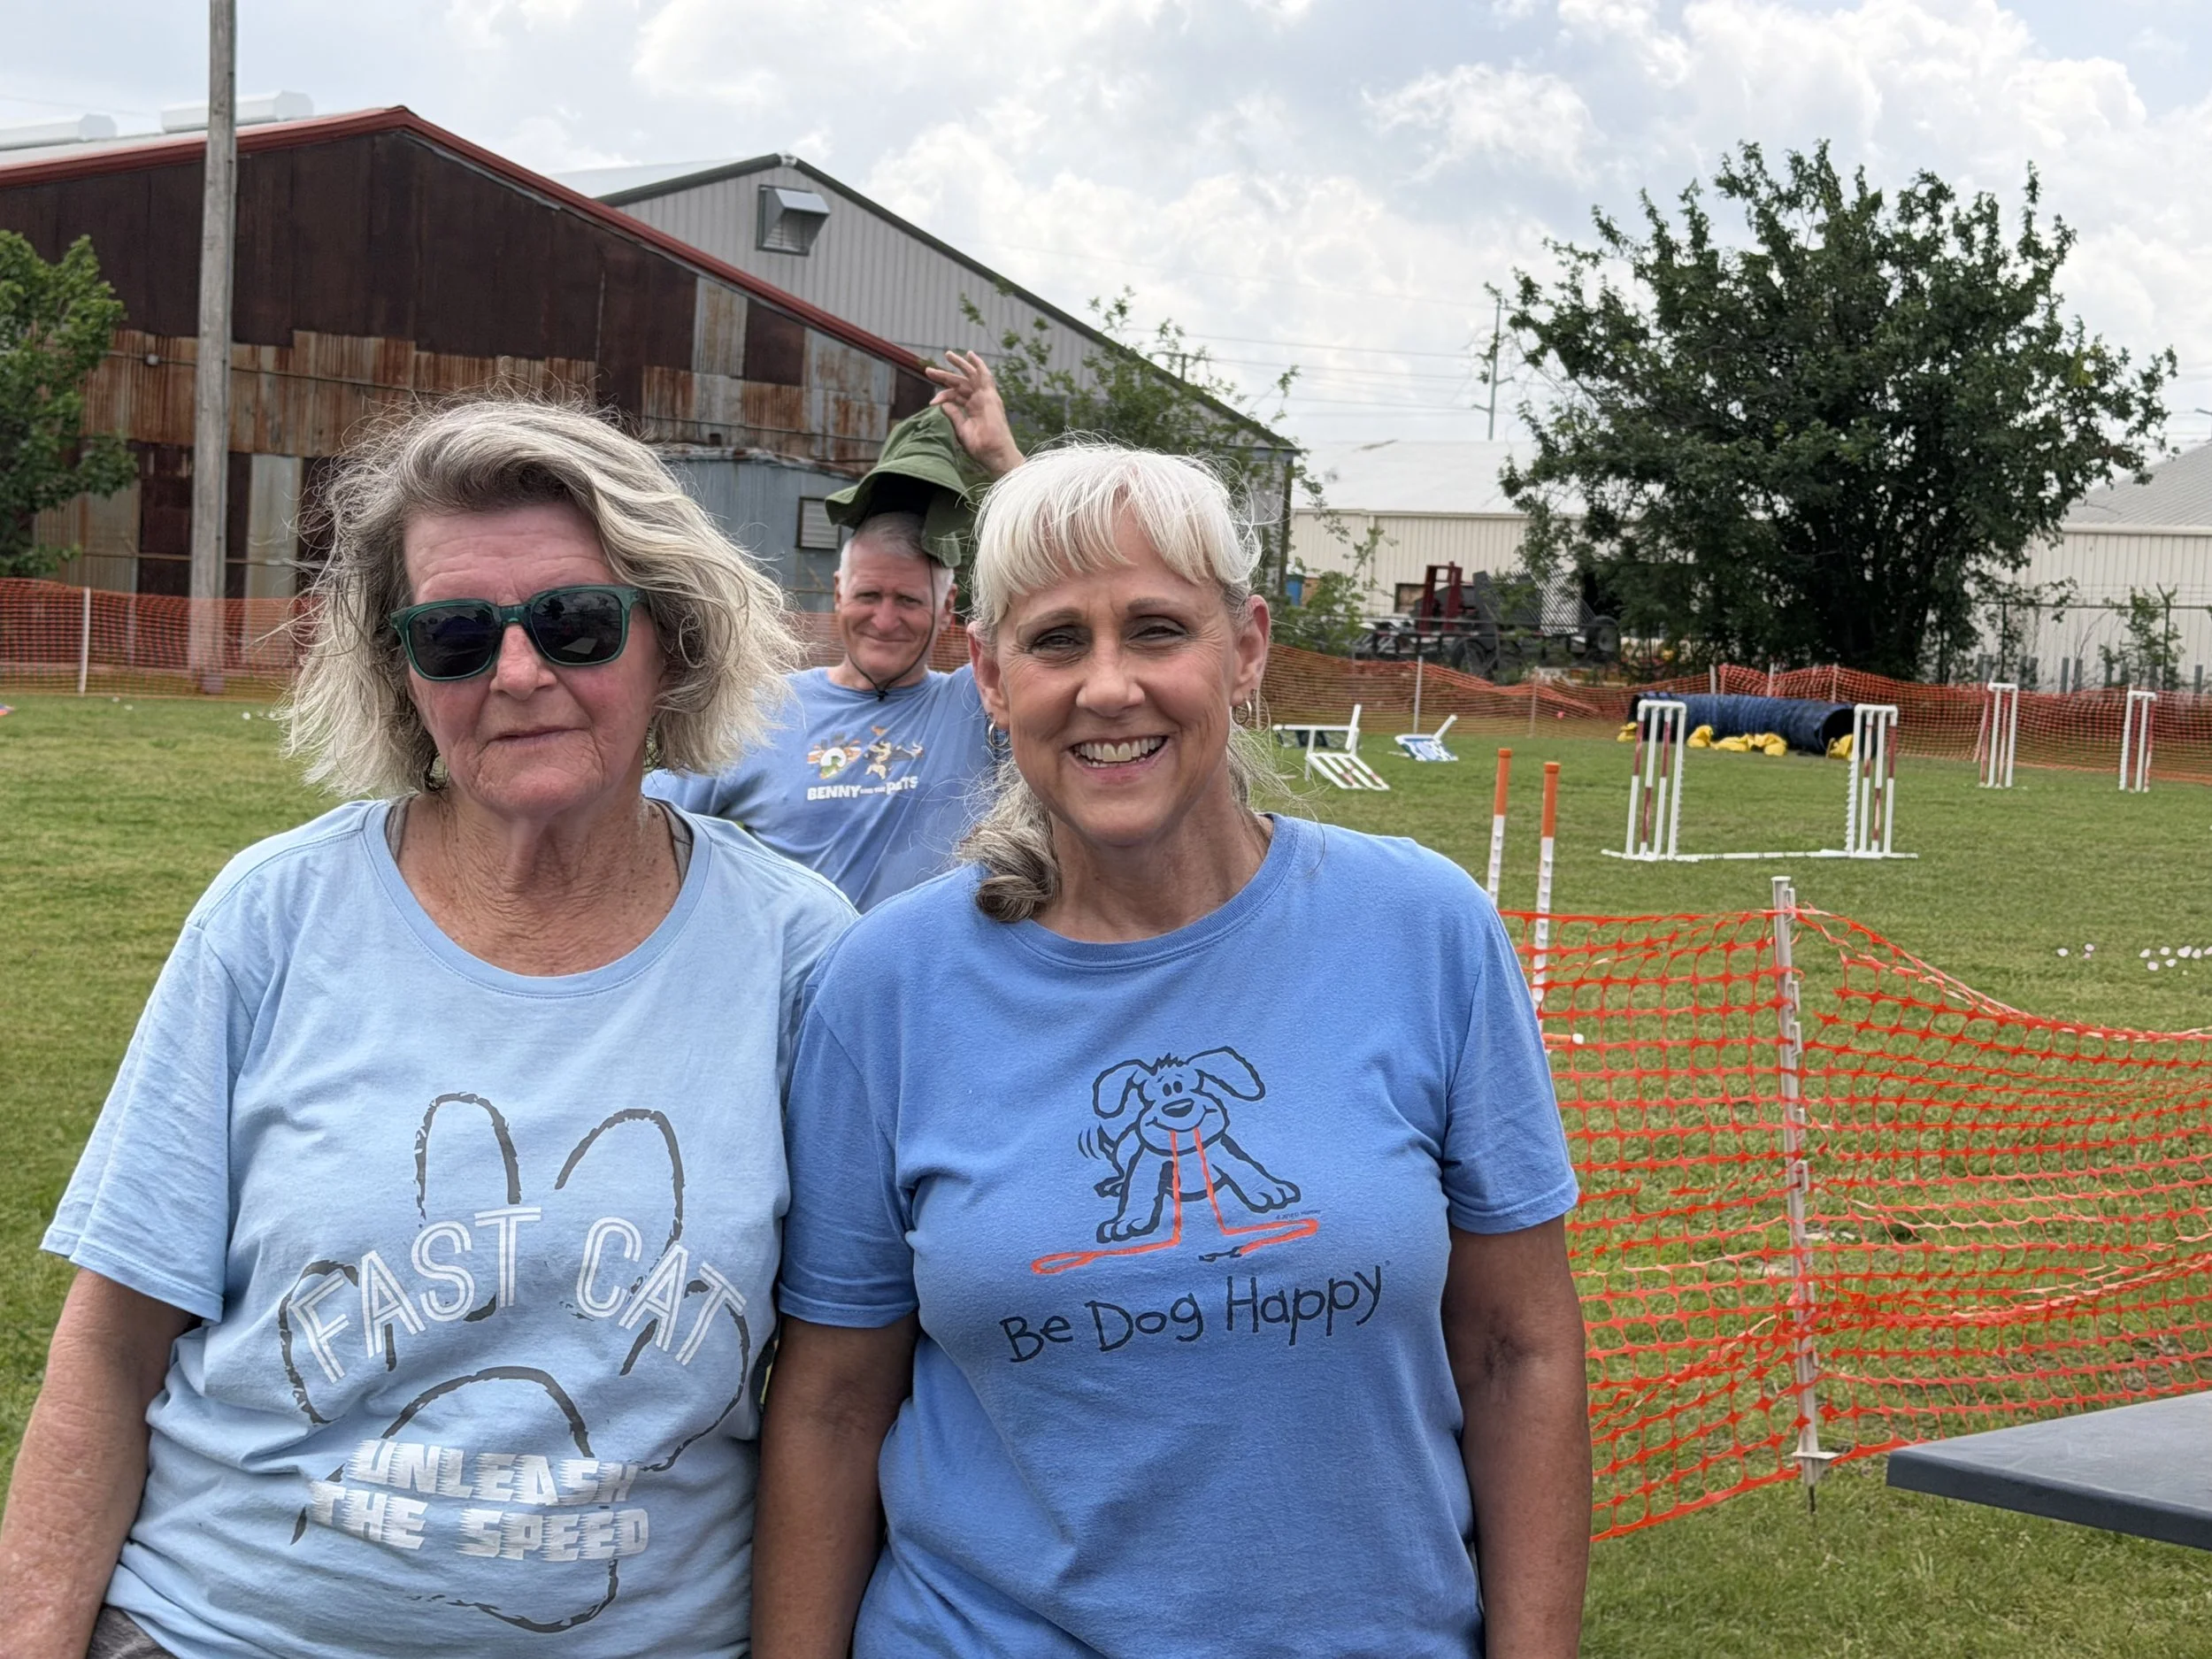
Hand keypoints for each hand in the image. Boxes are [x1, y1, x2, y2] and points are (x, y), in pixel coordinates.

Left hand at [926, 350, 1023, 478]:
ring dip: (960, 364)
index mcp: (973, 408)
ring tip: (947, 354)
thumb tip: (942, 404)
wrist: (994, 453)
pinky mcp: (990, 396)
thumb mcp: (962, 429)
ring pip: (971, 375)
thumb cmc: (981, 447)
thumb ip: (953, 414)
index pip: (955, 396)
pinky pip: (985, 377)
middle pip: (960, 383)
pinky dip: (978, 365)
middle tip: (929, 370)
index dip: (942, 396)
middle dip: (944, 375)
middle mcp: (979, 400)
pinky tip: (970, 355)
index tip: (931, 402)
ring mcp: (985, 397)